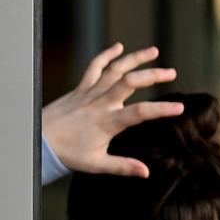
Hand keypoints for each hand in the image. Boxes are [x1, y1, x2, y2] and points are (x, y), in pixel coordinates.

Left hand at [42, 43, 183, 177]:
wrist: (40, 140)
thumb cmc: (68, 154)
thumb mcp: (96, 164)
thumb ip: (122, 166)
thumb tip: (146, 172)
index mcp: (108, 122)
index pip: (140, 113)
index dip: (161, 109)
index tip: (180, 108)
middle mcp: (101, 103)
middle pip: (130, 82)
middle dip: (153, 75)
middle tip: (172, 73)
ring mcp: (90, 92)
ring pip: (115, 69)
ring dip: (135, 58)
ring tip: (154, 51)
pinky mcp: (80, 88)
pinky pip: (94, 67)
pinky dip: (106, 55)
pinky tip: (119, 47)